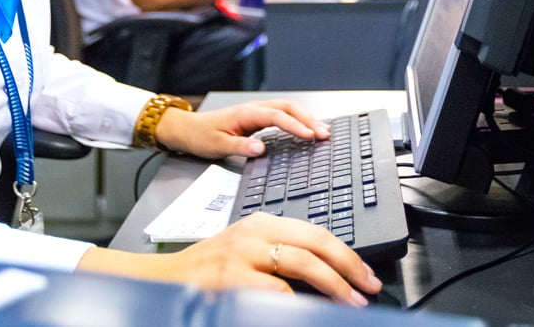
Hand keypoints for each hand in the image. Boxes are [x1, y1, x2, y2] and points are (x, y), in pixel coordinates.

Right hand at [80, 213, 380, 304]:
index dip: (346, 254)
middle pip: (315, 242)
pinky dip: (298, 303)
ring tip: (349, 303)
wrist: (165, 280)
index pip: (315, 232)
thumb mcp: (247, 252)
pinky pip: (276, 291)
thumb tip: (327, 274)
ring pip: (301, 263)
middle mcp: (254, 232)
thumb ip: (281, 255)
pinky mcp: (232, 278)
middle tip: (368, 288)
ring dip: (332, 286)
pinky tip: (309, 310)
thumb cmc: (209, 271)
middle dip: (348, 267)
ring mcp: (242, 254)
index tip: (365, 275)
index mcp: (262, 222)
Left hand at [154, 98, 330, 159]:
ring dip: (305, 118)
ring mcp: (256, 112)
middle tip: (325, 133)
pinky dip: (297, 120)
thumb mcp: (217, 145)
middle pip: (288, 108)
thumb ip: (240, 147)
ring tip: (322, 131)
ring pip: (287, 109)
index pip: (277, 117)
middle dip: (308, 119)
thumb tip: (261, 149)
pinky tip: (305, 129)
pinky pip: (282, 115)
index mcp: (247, 113)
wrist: (188, 129)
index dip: (295, 125)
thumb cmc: (201, 136)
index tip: (310, 135)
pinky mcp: (256, 118)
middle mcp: (254, 109)